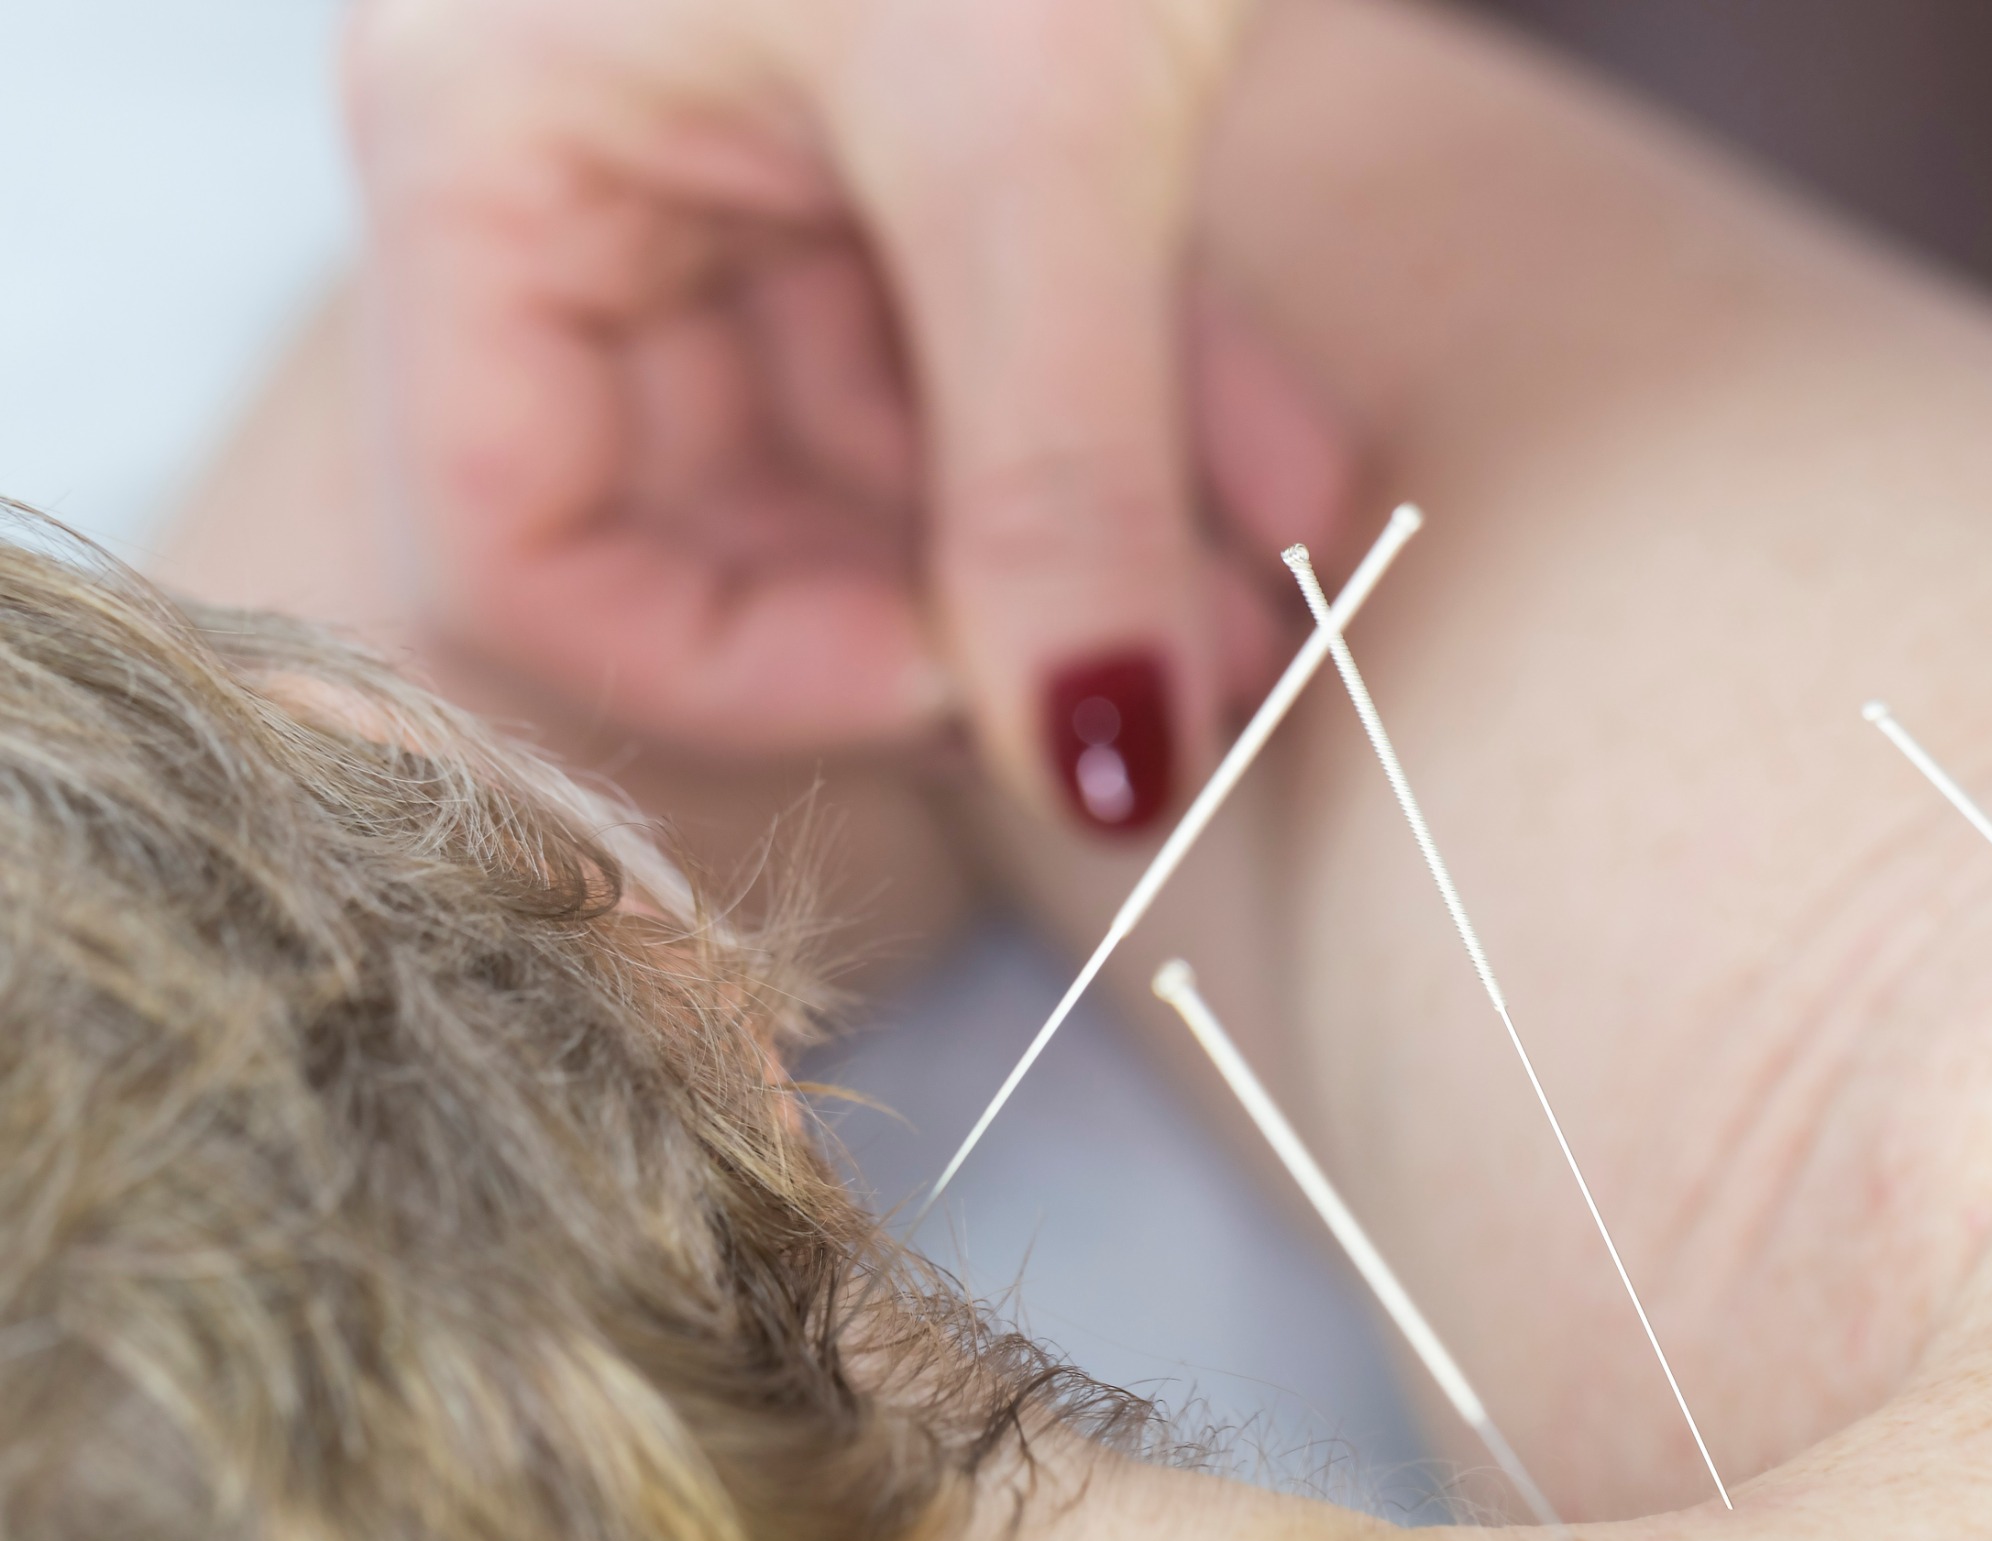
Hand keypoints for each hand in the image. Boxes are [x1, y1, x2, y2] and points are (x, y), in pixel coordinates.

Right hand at [346, 0, 1351, 831]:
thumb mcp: (1035, 122)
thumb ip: (1060, 465)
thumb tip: (1108, 779)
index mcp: (489, 143)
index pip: (517, 539)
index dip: (733, 663)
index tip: (962, 689)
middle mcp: (589, 154)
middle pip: (728, 501)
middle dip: (968, 609)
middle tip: (1178, 695)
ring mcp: (751, 128)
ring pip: (895, 424)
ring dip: (1090, 527)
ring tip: (1275, 608)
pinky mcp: (912, 100)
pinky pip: (1001, 309)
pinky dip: (1144, 396)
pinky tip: (1293, 481)